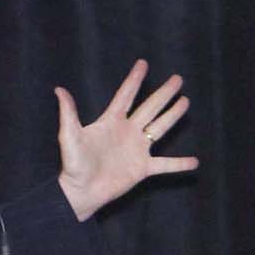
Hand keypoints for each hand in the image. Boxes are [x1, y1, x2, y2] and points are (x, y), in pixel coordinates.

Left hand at [54, 59, 197, 220]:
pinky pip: (165, 165)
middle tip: (177, 79)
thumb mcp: (69, 136)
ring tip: (185, 101)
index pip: (125, 96)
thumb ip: (69, 113)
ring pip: (160, 128)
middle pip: (150, 107)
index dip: (134, 79)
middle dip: (163, 93)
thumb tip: (59, 90)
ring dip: (173, 115)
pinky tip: (195, 161)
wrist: (81, 191)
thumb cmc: (74, 164)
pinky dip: (180, 164)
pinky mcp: (142, 168)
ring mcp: (137, 149)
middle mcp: (127, 132)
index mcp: (111, 122)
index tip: (143, 63)